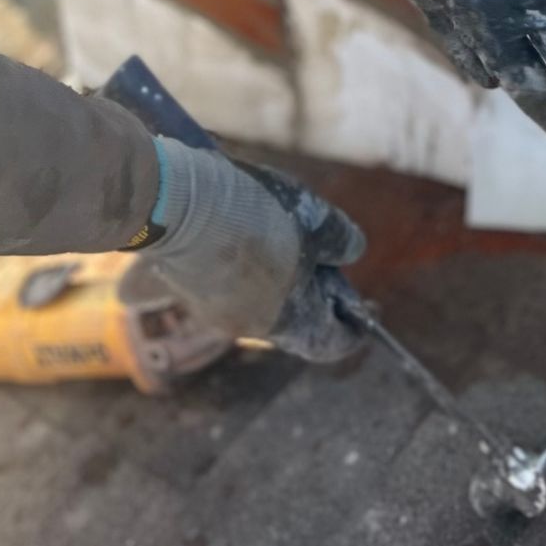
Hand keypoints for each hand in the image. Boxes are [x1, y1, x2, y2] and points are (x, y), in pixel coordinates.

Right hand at [122, 140, 367, 363]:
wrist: (178, 203)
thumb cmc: (255, 213)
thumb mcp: (313, 219)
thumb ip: (340, 239)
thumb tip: (352, 252)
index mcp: (290, 319)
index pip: (332, 342)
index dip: (354, 325)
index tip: (367, 308)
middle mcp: (253, 326)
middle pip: (297, 319)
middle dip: (315, 289)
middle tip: (323, 252)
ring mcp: (217, 312)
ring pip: (262, 300)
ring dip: (279, 273)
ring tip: (282, 229)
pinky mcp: (191, 290)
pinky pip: (229, 284)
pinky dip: (246, 265)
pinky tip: (245, 227)